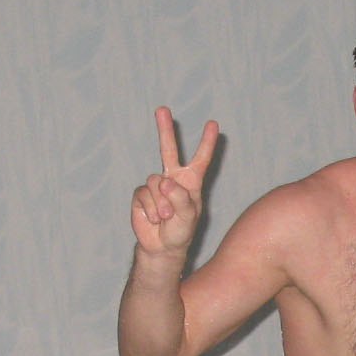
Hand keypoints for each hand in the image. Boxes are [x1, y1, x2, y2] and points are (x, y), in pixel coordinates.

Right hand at [130, 108, 219, 257]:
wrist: (162, 247)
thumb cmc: (181, 232)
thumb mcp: (188, 217)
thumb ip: (181, 198)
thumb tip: (165, 181)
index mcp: (190, 182)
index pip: (201, 159)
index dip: (207, 143)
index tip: (213, 124)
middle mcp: (173, 179)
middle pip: (169, 150)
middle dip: (165, 130)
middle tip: (162, 109)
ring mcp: (156, 185)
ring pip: (155, 182)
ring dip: (161, 203)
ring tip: (166, 218)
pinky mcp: (141, 194)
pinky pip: (144, 194)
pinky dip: (150, 208)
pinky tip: (154, 218)